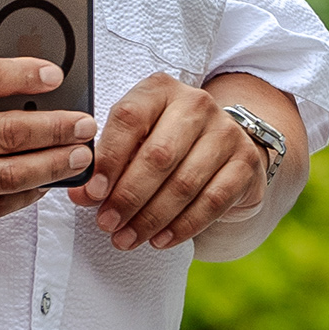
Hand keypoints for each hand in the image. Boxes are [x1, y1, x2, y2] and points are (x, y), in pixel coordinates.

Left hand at [68, 73, 269, 250]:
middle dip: (128, 197)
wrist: (223, 144)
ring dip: (152, 218)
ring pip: (184, 183)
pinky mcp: (247, 163)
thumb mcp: (134, 139)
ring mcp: (226, 132)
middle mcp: (196, 104)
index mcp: (159, 89)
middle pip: (158, 156)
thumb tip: (82, 194)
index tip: (92, 193)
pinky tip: (161, 240)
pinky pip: (213, 202)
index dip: (108, 159)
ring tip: (128, 238)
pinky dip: (183, 226)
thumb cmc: (164, 139)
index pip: (129, 119)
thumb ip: (107, 162)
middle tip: (107, 224)